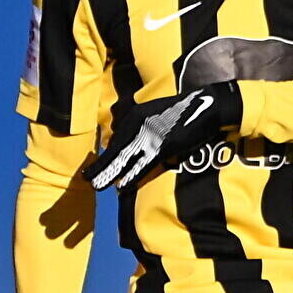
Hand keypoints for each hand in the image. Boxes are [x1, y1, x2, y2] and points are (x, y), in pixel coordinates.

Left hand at [89, 83, 242, 191]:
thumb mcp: (156, 114)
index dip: (104, 157)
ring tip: (96, 185)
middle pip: (115, 149)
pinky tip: (122, 186)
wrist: (207, 106)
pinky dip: (132, 175)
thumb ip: (141, 124)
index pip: (115, 140)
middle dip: (100, 166)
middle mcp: (138, 123)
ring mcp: (150, 134)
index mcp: (135, 115)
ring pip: (125, 158)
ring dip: (109, 173)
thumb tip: (127, 139)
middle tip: (85, 179)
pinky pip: (144, 163)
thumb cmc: (183, 112)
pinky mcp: (164, 144)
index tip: (92, 170)